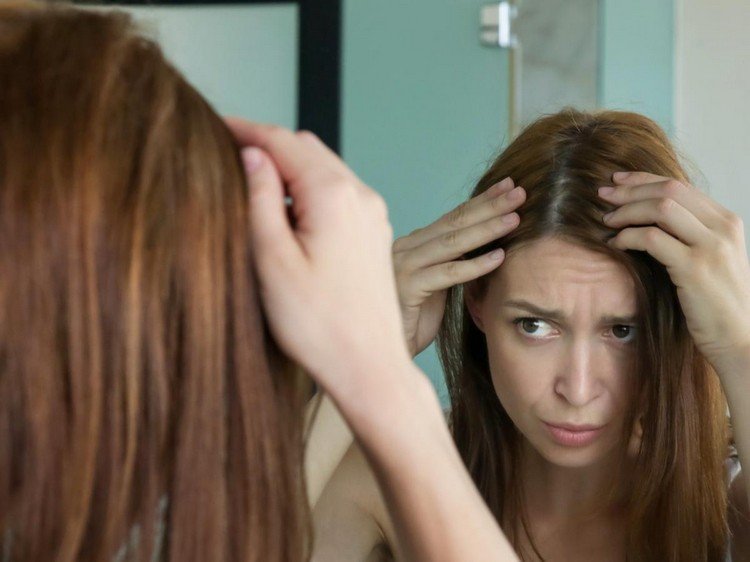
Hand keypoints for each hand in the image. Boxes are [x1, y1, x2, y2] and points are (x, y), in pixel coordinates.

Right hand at [226, 119, 410, 398]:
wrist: (368, 364)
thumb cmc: (317, 324)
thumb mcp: (272, 260)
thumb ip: (260, 199)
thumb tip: (252, 154)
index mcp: (333, 195)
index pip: (282, 141)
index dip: (245, 129)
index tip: (214, 125)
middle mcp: (360, 196)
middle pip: (307, 147)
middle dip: (267, 144)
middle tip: (226, 151)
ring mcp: (372, 214)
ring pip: (325, 169)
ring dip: (289, 167)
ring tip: (251, 183)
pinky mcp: (374, 234)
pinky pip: (339, 193)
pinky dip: (310, 189)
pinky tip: (287, 213)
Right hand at [393, 178, 524, 355]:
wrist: (382, 350)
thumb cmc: (412, 321)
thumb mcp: (437, 285)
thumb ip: (451, 262)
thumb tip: (483, 245)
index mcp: (413, 244)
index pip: (452, 217)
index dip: (481, 201)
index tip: (509, 187)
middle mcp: (406, 248)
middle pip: (454, 222)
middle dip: (489, 206)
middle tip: (520, 193)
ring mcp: (404, 266)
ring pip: (452, 243)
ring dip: (487, 229)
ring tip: (515, 218)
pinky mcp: (407, 288)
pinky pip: (447, 273)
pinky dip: (475, 265)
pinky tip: (498, 257)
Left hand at [600, 171, 749, 368]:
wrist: (741, 338)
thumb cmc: (718, 303)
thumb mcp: (711, 258)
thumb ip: (689, 234)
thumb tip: (648, 216)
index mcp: (726, 220)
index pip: (679, 185)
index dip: (643, 179)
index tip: (617, 181)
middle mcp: (722, 227)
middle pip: (668, 190)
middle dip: (630, 189)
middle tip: (603, 195)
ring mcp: (710, 246)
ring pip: (660, 208)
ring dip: (627, 211)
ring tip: (607, 221)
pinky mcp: (694, 268)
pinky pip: (652, 238)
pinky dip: (628, 236)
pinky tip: (615, 243)